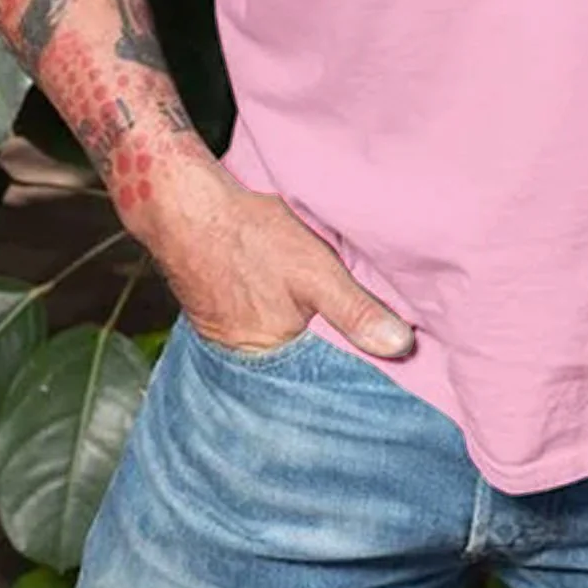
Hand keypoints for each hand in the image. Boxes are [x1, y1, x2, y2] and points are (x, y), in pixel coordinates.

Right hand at [124, 157, 414, 358]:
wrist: (186, 207)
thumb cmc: (248, 236)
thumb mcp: (315, 271)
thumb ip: (355, 310)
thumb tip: (401, 347)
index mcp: (272, 359)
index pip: (326, 380)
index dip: (357, 367)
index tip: (391, 362)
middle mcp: (248, 360)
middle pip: (304, 366)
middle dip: (334, 354)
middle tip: (372, 339)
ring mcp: (230, 340)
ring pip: (285, 346)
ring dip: (310, 334)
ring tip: (338, 319)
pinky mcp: (222, 318)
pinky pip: (264, 328)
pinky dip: (285, 318)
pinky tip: (296, 301)